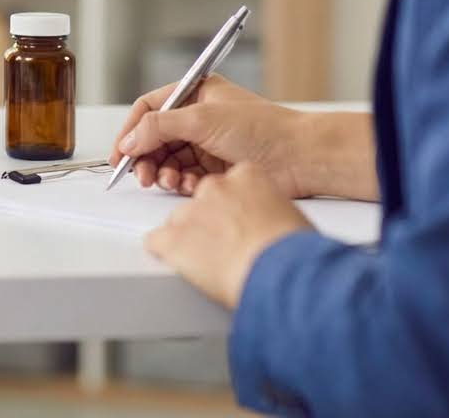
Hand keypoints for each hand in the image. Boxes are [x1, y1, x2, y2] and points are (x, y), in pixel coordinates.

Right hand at [109, 75, 309, 197]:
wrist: (300, 157)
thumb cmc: (263, 128)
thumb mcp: (202, 119)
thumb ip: (159, 127)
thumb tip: (130, 140)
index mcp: (196, 93)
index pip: (150, 109)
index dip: (131, 131)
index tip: (120, 154)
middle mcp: (199, 117)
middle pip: (155, 138)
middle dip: (146, 157)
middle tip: (141, 175)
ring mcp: (207, 143)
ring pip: (169, 159)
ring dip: (164, 172)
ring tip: (168, 181)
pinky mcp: (215, 167)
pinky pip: (185, 176)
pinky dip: (181, 182)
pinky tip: (188, 185)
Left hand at [144, 162, 311, 308]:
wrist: (283, 272)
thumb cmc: (293, 250)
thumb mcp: (289, 215)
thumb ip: (266, 210)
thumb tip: (263, 226)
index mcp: (245, 176)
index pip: (227, 184)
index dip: (231, 208)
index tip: (237, 223)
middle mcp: (214, 188)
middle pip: (200, 202)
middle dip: (209, 224)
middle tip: (226, 247)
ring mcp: (190, 211)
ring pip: (178, 222)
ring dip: (190, 241)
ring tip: (213, 263)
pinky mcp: (172, 238)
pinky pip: (155, 241)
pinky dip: (165, 254)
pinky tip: (184, 266)